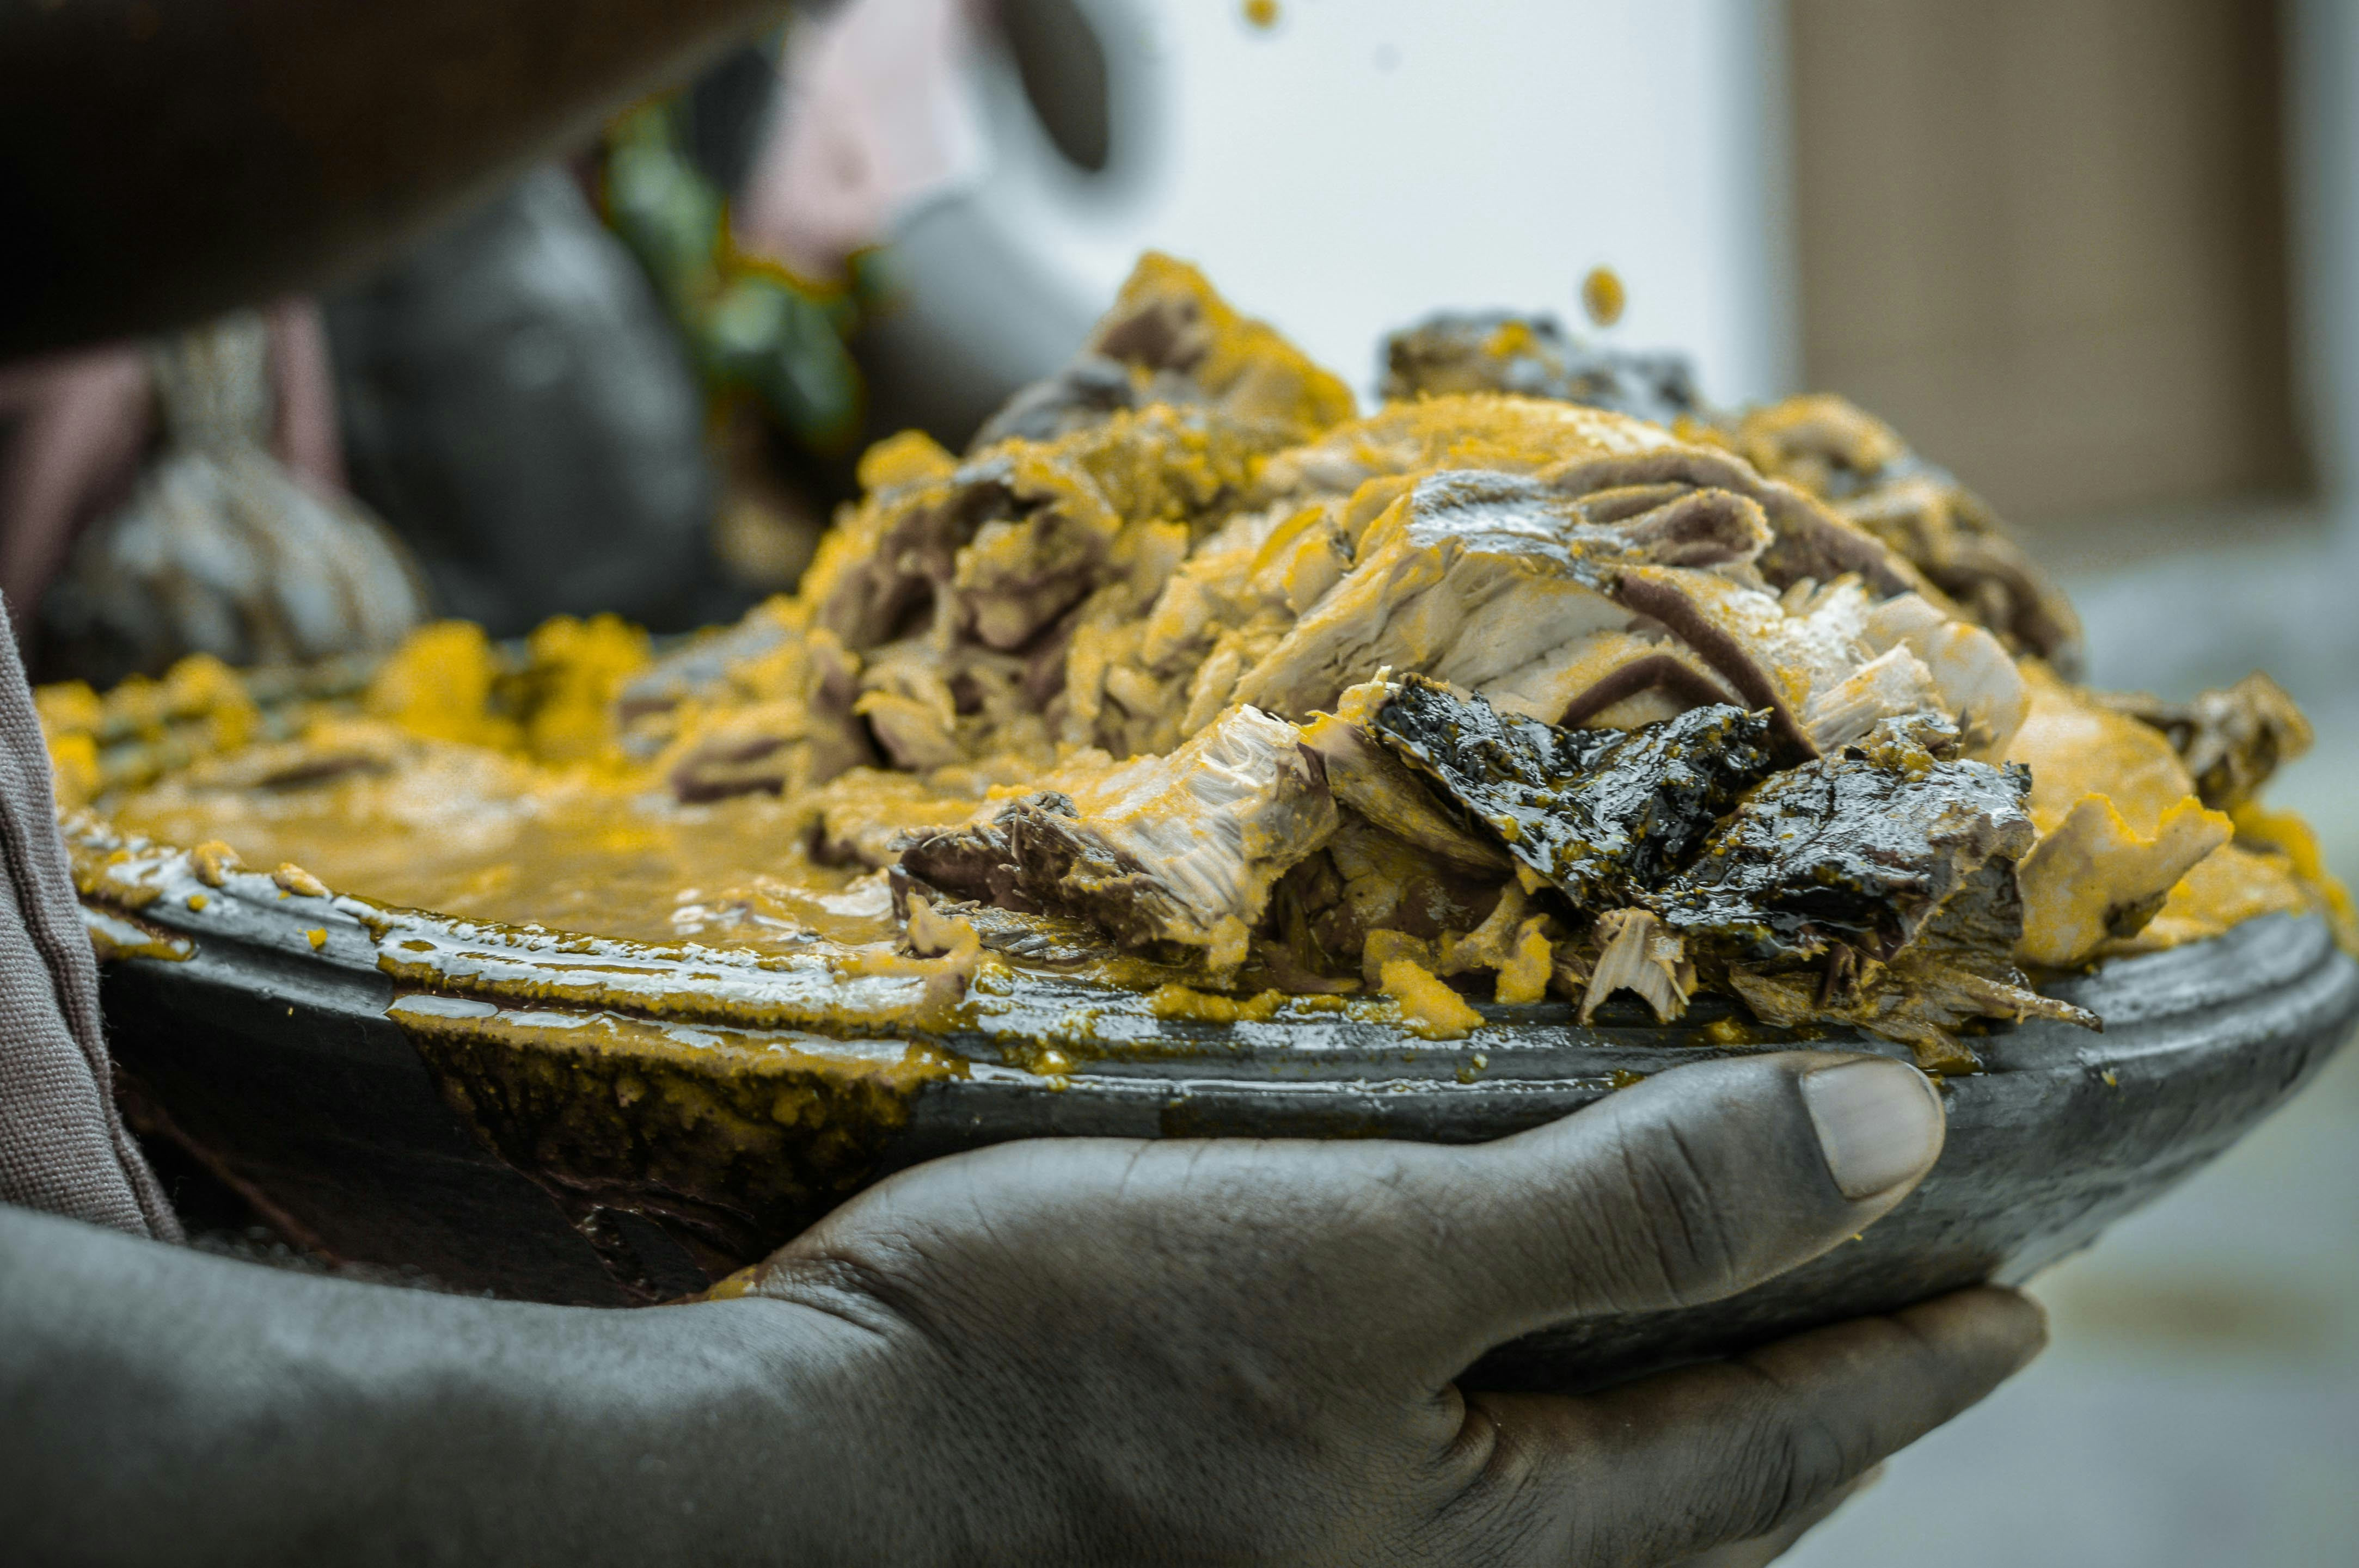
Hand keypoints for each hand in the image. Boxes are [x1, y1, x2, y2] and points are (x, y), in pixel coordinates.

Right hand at [728, 1050, 2043, 1563]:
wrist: (804, 1469)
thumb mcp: (1375, 1259)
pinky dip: (1534, 1424)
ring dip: (1676, 1427)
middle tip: (1908, 1328)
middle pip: (1692, 1504)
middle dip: (1814, 1412)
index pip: (1769, 1448)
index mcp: (1504, 1546)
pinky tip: (1497, 1374)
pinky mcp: (1237, 1514)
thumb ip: (1633, 1201)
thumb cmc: (1077, 1352)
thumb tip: (1894, 1128)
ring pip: (1573, 1506)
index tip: (2017, 1304)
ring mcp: (1332, 1566)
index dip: (1903, 1365)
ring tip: (1733, 1351)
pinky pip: (1456, 1489)